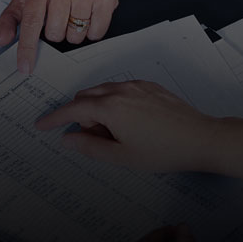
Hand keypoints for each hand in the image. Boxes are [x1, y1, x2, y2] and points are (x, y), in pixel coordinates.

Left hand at [0, 0, 121, 72]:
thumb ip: (12, 16)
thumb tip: (3, 39)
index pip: (31, 21)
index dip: (27, 47)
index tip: (25, 67)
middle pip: (54, 34)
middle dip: (57, 31)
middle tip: (61, 15)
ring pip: (75, 36)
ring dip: (75, 32)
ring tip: (76, 12)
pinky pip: (95, 33)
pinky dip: (92, 31)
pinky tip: (90, 14)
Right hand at [35, 81, 218, 171]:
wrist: (201, 139)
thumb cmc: (162, 151)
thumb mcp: (121, 156)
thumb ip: (89, 146)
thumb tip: (67, 138)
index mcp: (110, 107)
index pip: (72, 109)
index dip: (54, 118)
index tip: (41, 125)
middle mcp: (120, 90)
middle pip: (86, 97)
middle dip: (80, 116)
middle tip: (91, 139)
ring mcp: (136, 85)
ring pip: (103, 91)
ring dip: (96, 109)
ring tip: (113, 134)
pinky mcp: (149, 86)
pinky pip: (120, 89)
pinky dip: (113, 103)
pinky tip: (128, 123)